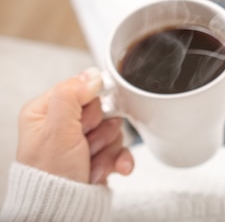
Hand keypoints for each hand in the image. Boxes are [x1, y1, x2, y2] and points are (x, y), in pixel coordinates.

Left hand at [16, 68, 133, 184]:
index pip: (80, 89)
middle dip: (100, 129)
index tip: (88, 119)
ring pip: (113, 129)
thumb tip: (92, 75)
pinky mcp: (97, 157)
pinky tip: (112, 168)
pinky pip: (120, 148)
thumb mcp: (57, 130)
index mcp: (45, 112)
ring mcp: (81, 143)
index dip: (90, 103)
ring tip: (91, 161)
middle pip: (101, 109)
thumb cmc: (50, 176)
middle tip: (85, 143)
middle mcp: (62, 125)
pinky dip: (119, 160)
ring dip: (108, 148)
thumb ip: (72, 95)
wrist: (62, 211)